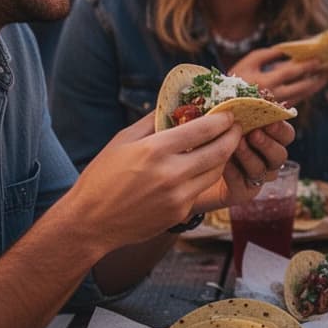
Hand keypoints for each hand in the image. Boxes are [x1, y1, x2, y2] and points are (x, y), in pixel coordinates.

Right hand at [68, 111, 241, 250]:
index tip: (230, 113)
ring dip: (223, 157)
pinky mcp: (180, 212)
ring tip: (223, 146)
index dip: (222, 120)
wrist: (90, 222)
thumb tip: (177, 105)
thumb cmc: (102, 177)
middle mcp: (171, 173)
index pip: (203, 129)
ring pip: (215, 172)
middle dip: (233, 137)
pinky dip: (203, 176)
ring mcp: (178, 196)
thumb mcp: (123, 140)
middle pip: (219, 151)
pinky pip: (200, 189)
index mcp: (155, 149)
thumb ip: (153, 121)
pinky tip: (200, 168)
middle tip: (237, 128)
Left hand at [195, 118, 294, 209]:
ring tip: (236, 145)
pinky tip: (224, 163)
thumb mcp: (225, 121)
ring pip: (262, 170)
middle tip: (254, 134)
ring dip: (250, 156)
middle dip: (267, 144)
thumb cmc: (215, 138)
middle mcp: (268, 160)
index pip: (286, 135)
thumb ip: (237, 112)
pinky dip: (234, 172)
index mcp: (271, 139)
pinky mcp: (243, 193)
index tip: (268, 121)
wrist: (197, 168)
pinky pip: (242, 184)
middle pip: (280, 155)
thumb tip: (237, 99)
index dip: (281, 129)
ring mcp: (257, 178)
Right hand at [230, 46, 327, 107]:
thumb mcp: (250, 60)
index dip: (306, 65)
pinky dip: (305, 92)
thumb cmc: (237, 76)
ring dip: (315, 87)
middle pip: (302, 88)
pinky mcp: (276, 112)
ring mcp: (275, 107)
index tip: (319, 59)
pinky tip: (312, 84)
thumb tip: (289, 49)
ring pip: (301, 97)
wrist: (225, 102)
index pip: (290, 72)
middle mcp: (272, 96)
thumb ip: (270, 54)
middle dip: (317, 78)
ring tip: (326, 77)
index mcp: (264, 82)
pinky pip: (296, 101)